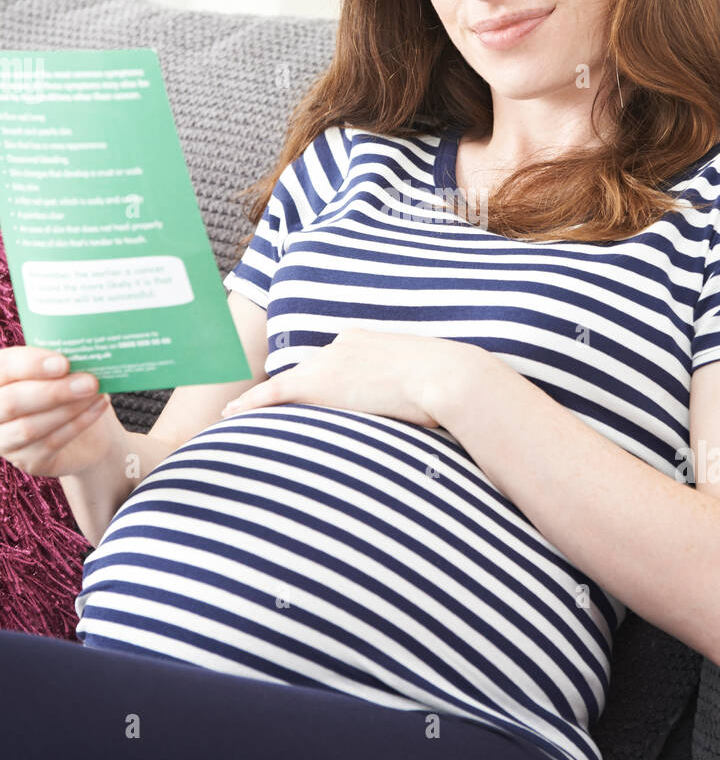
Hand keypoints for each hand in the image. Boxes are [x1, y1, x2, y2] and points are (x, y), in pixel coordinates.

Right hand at [0, 344, 122, 479]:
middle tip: (89, 381)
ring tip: (96, 392)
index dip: (30, 364)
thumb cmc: (71, 392)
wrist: (90, 434)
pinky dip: (78, 423)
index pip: (3, 367)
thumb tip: (80, 351)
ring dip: (68, 408)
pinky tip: (99, 406)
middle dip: (52, 391)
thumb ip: (61, 361)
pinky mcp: (29, 462)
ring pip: (30, 427)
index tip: (63, 362)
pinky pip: (51, 443)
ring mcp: (6, 441)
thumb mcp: (64, 372)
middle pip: (12, 402)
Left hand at [219, 328, 465, 428]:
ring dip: (264, 402)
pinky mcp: (317, 383)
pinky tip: (230, 415)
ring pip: (286, 385)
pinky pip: (273, 394)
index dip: (321, 382)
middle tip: (269, 410)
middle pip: (307, 373)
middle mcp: (340, 345)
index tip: (316, 394)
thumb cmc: (449, 385)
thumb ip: (409, 392)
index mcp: (364, 341)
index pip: (332, 363)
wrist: (446, 376)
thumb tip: (423, 417)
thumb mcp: (425, 382)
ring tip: (238, 416)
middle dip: (290, 392)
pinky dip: (250, 403)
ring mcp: (327, 362)